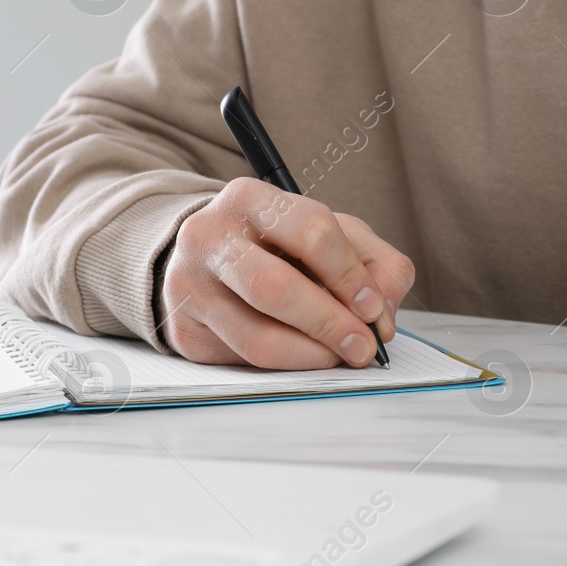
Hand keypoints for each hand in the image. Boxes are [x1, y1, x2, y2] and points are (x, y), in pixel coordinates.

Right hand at [159, 177, 415, 368]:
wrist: (207, 258)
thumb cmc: (277, 245)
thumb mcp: (331, 233)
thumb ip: (374, 263)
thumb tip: (382, 314)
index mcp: (249, 198)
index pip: (310, 231)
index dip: (350, 275)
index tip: (372, 306)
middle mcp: (208, 236)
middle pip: (275, 288)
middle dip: (330, 323)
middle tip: (363, 345)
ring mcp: (188, 285)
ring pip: (257, 337)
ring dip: (311, 355)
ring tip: (337, 355)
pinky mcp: (184, 330)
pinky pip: (242, 362)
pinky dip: (284, 366)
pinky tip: (300, 353)